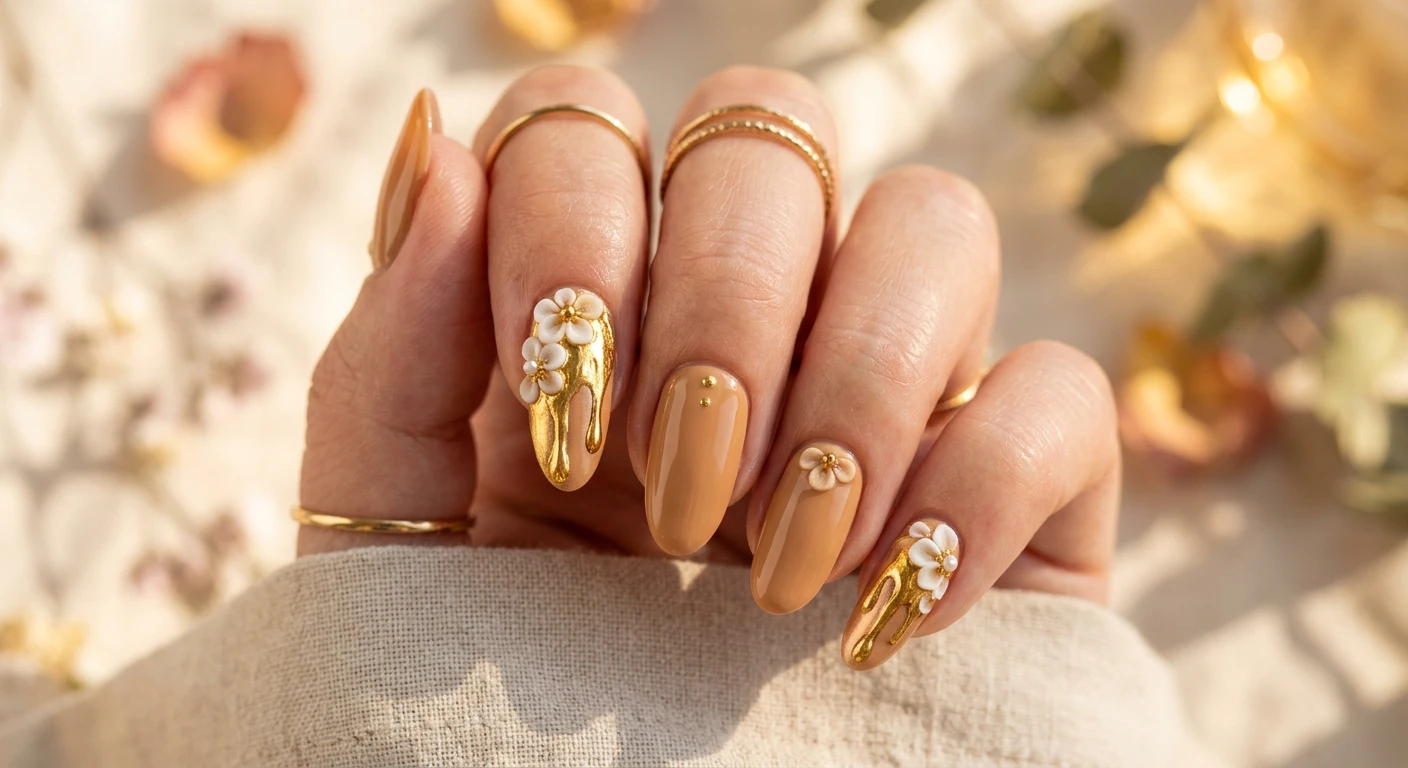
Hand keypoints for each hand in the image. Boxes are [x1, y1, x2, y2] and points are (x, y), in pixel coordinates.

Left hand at [297, 66, 1119, 668]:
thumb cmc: (498, 709)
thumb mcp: (401, 542)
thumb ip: (393, 354)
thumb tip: (442, 144)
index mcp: (587, 303)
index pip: (590, 123)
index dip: (576, 230)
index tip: (565, 428)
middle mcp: (745, 312)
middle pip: (770, 131)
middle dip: (720, 308)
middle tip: (676, 497)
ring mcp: (892, 386)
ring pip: (935, 220)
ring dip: (856, 383)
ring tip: (778, 568)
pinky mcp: (1021, 488)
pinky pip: (1061, 391)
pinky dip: (979, 490)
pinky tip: (884, 621)